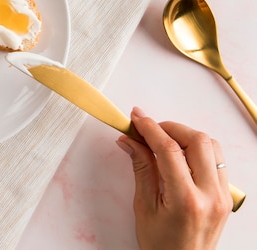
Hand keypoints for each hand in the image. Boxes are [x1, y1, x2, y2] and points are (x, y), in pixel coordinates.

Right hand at [116, 107, 231, 249]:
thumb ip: (141, 168)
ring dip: (186, 136)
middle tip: (148, 128)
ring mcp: (223, 195)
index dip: (150, 128)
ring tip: (163, 141)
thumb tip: (130, 141)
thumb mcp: (144, 206)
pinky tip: (179, 154)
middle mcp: (211, 195)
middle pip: (197, 140)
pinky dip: (197, 149)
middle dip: (170, 127)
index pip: (169, 150)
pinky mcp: (226, 195)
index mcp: (186, 200)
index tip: (136, 118)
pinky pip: (216, 160)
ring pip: (211, 146)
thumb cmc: (161, 245)